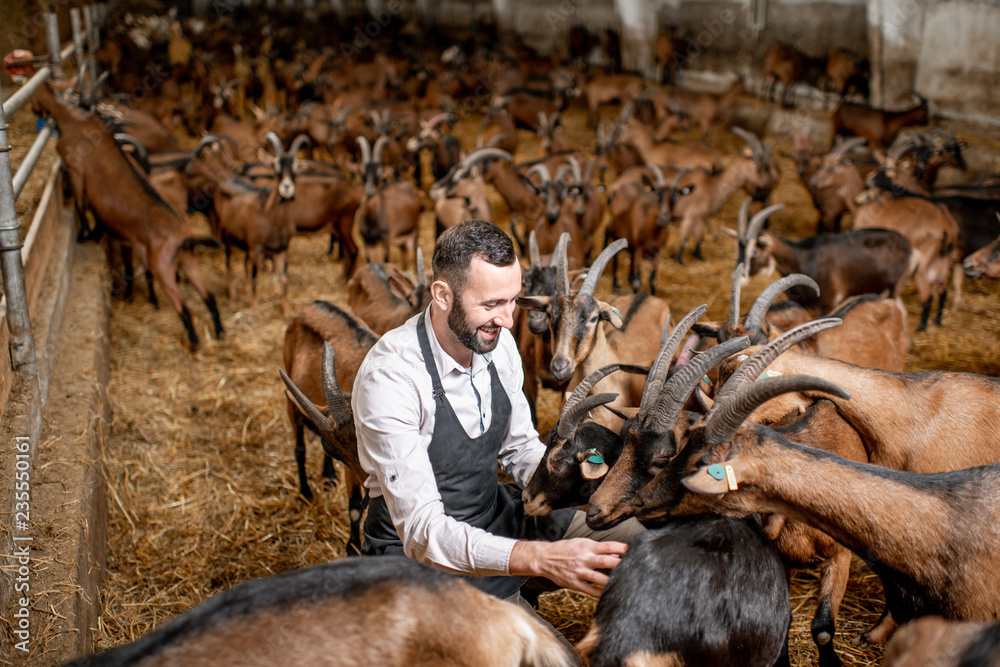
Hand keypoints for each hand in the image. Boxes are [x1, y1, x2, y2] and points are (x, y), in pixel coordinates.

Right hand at [509, 538, 627, 597]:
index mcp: (588, 546)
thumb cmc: (566, 549)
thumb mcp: (582, 543)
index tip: (635, 551)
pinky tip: (611, 595)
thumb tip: (616, 554)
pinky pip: (592, 591)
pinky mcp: (575, 583)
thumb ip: (599, 549)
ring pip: (601, 578)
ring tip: (626, 583)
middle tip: (636, 568)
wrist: (545, 558)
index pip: (610, 546)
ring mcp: (580, 572)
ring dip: (614, 581)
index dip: (623, 549)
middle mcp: (585, 559)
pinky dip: (602, 593)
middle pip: (608, 562)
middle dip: (622, 565)